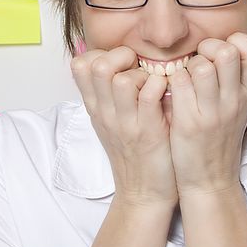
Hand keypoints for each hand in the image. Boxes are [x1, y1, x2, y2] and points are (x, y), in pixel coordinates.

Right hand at [70, 46, 177, 206]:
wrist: (143, 193)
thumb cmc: (133, 153)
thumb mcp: (110, 120)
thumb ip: (108, 92)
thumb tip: (111, 60)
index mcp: (96, 107)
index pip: (80, 65)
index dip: (102, 53)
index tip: (121, 63)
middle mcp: (105, 113)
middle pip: (97, 66)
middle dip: (121, 56)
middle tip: (139, 68)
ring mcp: (125, 123)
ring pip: (120, 80)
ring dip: (142, 74)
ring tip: (153, 83)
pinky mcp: (147, 132)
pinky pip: (148, 96)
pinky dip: (160, 86)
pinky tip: (166, 93)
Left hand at [166, 32, 246, 195]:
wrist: (210, 181)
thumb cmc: (220, 140)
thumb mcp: (239, 108)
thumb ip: (235, 80)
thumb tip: (224, 47)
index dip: (238, 42)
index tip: (222, 52)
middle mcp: (234, 101)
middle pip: (227, 52)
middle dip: (208, 47)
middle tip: (200, 60)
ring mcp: (212, 112)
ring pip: (201, 66)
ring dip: (188, 66)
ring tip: (185, 79)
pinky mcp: (189, 123)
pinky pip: (178, 84)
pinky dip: (171, 81)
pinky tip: (171, 92)